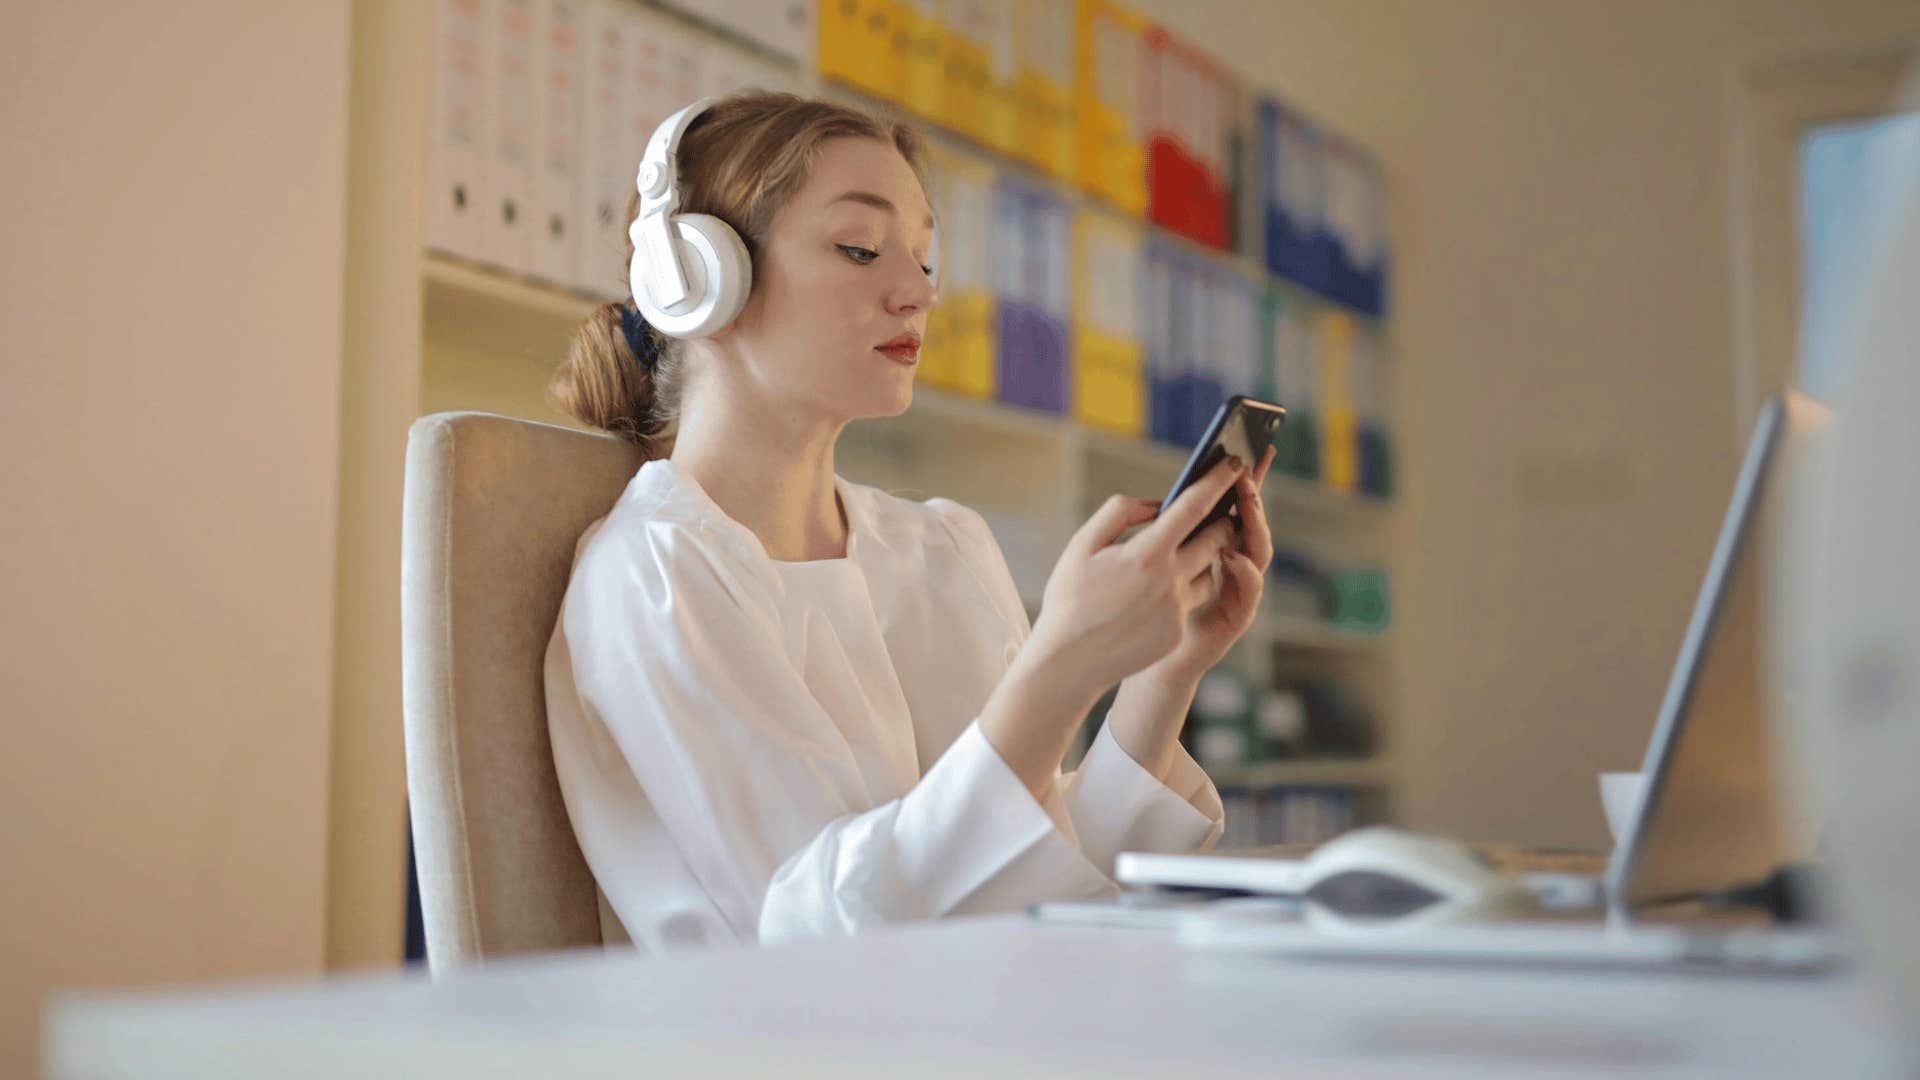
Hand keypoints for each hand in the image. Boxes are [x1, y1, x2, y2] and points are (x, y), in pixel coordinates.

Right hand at [1028, 451, 1251, 700]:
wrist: (1068, 661)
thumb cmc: (1070, 597)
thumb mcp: (1083, 544)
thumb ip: (1120, 512)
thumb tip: (1155, 505)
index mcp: (1147, 553)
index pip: (1194, 507)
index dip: (1216, 481)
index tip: (1233, 463)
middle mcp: (1170, 580)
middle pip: (1215, 539)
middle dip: (1219, 521)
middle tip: (1215, 511)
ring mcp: (1177, 609)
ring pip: (1207, 571)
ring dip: (1201, 557)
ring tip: (1179, 552)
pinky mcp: (1178, 632)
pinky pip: (1192, 600)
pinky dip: (1182, 588)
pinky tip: (1156, 591)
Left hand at [1143, 445, 1276, 683]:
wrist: (1142, 660)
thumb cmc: (1140, 609)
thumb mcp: (1146, 562)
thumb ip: (1158, 533)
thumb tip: (1164, 501)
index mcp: (1213, 547)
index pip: (1233, 507)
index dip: (1242, 480)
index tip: (1248, 449)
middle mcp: (1233, 564)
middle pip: (1252, 522)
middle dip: (1253, 496)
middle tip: (1246, 470)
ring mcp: (1239, 588)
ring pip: (1258, 550)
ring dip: (1254, 525)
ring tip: (1244, 504)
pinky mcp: (1238, 614)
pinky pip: (1250, 588)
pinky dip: (1244, 569)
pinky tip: (1230, 553)